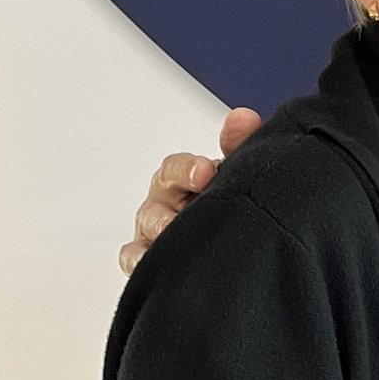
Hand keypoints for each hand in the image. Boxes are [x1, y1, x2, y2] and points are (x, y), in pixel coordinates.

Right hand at [120, 105, 263, 274]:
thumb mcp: (235, 175)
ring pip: (149, 225)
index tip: (206, 171)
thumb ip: (240, 146)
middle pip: (160, 192)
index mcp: (183, 178)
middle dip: (175, 194)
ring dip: (161, 227)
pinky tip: (151, 260)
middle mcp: (165, 201)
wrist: (228, 248)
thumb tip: (244, 118)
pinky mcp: (146, 261)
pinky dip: (138, 259)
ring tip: (175, 230)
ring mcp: (153, 231)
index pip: (178, 167)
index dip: (189, 168)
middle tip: (192, 201)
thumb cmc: (221, 206)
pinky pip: (134, 258)